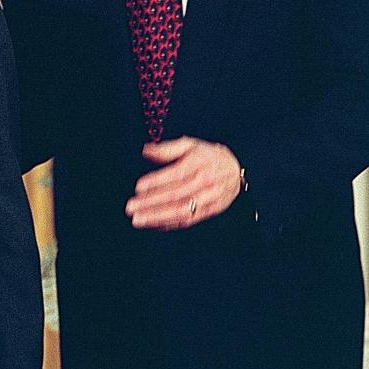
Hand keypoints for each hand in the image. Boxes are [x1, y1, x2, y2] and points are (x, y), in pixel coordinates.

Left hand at [126, 136, 240, 229]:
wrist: (237, 168)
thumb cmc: (208, 155)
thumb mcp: (189, 144)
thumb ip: (167, 148)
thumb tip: (145, 150)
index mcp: (199, 163)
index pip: (175, 175)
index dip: (156, 182)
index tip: (138, 187)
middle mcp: (205, 182)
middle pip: (176, 195)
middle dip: (151, 203)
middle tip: (131, 208)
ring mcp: (209, 198)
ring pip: (181, 211)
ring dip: (158, 217)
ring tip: (138, 220)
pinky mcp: (211, 210)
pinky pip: (189, 220)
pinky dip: (170, 224)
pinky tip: (154, 224)